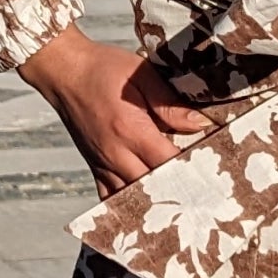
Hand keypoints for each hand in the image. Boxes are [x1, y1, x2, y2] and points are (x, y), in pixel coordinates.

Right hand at [19, 26, 207, 198]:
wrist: (64, 70)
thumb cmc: (104, 68)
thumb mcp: (142, 75)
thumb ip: (169, 103)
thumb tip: (199, 124)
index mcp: (130, 130)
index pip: (168, 164)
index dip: (192, 171)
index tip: (212, 174)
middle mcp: (115, 154)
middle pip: (153, 188)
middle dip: (178, 191)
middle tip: (204, 192)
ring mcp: (102, 164)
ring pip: (132, 199)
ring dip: (154, 201)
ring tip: (180, 203)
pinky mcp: (94, 166)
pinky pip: (109, 197)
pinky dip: (127, 205)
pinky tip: (144, 209)